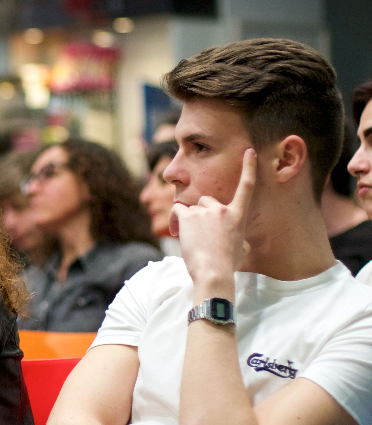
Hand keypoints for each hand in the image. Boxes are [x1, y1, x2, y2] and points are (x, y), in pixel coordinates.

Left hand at [170, 148, 257, 294]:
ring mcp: (205, 212)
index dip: (249, 167)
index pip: (246, 187)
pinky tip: (177, 232)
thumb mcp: (240, 248)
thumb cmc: (227, 265)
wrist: (213, 272)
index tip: (249, 151)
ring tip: (190, 239)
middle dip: (201, 213)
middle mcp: (222, 209)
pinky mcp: (188, 217)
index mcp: (238, 216)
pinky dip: (175, 219)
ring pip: (191, 208)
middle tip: (199, 233)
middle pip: (207, 200)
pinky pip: (177, 209)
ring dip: (188, 220)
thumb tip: (238, 242)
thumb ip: (238, 237)